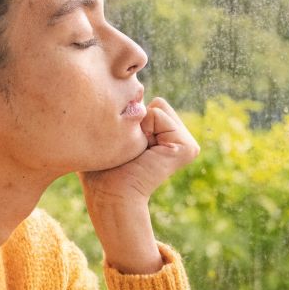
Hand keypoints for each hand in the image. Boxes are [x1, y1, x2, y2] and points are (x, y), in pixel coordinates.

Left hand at [78, 97, 199, 206]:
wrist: (110, 196)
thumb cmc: (101, 171)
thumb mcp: (108, 136)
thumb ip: (114, 114)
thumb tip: (121, 93)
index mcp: (165, 138)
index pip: (148, 104)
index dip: (129, 121)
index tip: (124, 147)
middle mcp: (179, 140)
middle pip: (156, 103)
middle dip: (137, 121)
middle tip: (132, 151)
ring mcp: (186, 143)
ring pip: (158, 106)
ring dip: (140, 127)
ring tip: (138, 152)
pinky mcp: (187, 148)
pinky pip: (158, 114)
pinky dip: (145, 130)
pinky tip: (146, 154)